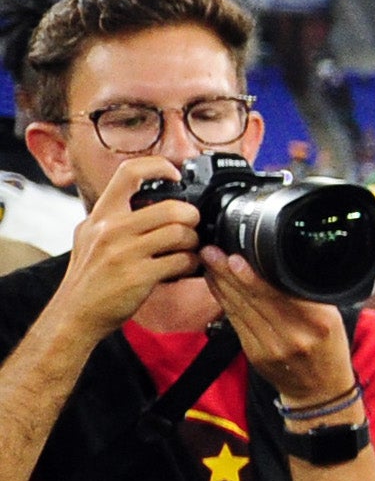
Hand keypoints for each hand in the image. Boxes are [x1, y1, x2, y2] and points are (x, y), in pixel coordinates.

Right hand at [41, 158, 197, 343]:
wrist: (75, 314)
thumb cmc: (89, 276)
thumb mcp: (90, 237)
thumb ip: (114, 218)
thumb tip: (147, 199)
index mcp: (100, 215)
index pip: (128, 172)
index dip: (159, 166)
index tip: (175, 175)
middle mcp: (110, 229)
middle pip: (171, 207)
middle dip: (192, 216)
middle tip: (192, 225)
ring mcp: (124, 252)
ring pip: (180, 233)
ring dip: (193, 242)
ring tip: (188, 249)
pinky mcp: (138, 276)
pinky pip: (181, 261)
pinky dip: (191, 264)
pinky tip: (185, 268)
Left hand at [200, 249, 354, 404]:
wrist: (321, 390)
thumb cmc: (329, 349)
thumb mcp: (332, 319)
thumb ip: (307, 297)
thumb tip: (276, 264)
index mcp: (318, 322)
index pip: (279, 295)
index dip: (253, 277)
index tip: (234, 258)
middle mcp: (293, 336)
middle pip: (254, 299)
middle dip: (228, 273)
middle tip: (210, 251)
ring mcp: (271, 347)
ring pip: (240, 309)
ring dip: (221, 284)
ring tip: (208, 261)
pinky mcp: (254, 355)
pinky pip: (235, 322)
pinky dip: (224, 301)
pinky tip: (216, 284)